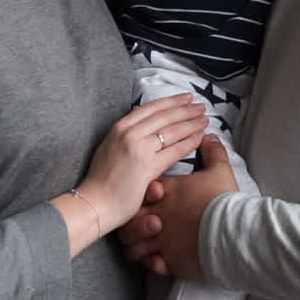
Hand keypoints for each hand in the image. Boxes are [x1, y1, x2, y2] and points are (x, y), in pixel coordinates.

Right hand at [77, 94, 205, 233]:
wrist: (94, 201)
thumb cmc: (102, 179)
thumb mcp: (110, 146)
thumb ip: (125, 132)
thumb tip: (136, 114)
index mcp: (120, 127)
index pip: (151, 108)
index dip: (171, 101)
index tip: (185, 98)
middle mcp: (129, 133)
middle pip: (164, 116)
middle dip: (186, 110)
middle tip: (201, 107)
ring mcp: (138, 148)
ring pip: (171, 131)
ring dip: (191, 124)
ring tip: (205, 120)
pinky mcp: (147, 166)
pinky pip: (174, 151)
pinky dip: (189, 143)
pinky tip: (199, 138)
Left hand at [120, 135, 237, 280]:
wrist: (234, 232)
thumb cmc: (224, 201)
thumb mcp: (220, 171)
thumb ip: (212, 152)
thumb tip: (210, 137)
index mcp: (165, 192)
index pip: (141, 190)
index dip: (143, 194)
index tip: (153, 194)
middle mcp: (157, 215)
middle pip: (130, 219)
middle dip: (132, 221)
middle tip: (143, 221)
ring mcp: (160, 240)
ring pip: (133, 246)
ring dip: (138, 245)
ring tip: (147, 245)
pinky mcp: (169, 261)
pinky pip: (149, 265)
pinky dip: (152, 264)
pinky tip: (158, 262)